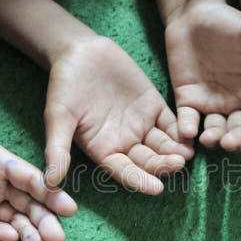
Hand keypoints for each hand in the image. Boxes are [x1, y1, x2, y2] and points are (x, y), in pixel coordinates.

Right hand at [44, 37, 194, 194]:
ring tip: (186, 155)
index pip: (124, 171)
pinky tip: (191, 134)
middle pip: (148, 160)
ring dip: (175, 151)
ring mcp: (141, 125)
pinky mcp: (154, 107)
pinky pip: (171, 123)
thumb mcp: (58, 118)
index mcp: (103, 150)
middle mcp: (125, 142)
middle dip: (162, 165)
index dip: (139, 180)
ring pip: (162, 144)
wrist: (79, 52)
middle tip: (177, 165)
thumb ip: (58, 150)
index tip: (156, 188)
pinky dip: (181, 130)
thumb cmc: (64, 86)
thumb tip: (49, 183)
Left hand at [165, 1, 240, 158]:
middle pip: (239, 130)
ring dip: (213, 138)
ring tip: (209, 139)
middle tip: (229, 143)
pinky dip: (187, 128)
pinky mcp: (187, 100)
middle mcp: (236, 102)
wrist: (193, 14)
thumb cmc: (229, 21)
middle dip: (236, 140)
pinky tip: (187, 133)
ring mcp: (211, 104)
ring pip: (214, 129)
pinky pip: (188, 120)